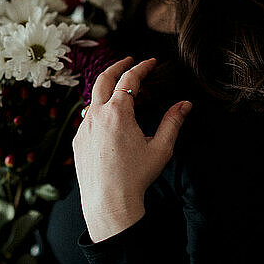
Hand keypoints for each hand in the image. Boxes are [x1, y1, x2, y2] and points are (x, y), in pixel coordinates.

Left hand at [72, 56, 191, 241]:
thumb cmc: (136, 177)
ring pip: (93, 98)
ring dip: (105, 88)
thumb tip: (185, 104)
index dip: (142, 67)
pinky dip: (97, 109)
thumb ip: (173, 122)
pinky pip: (87, 118)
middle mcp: (97, 115)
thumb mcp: (161, 148)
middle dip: (118, 65)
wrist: (109, 202)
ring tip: (117, 88)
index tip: (150, 62)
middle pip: (103, 78)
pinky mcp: (78, 140)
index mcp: (118, 112)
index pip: (130, 78)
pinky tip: (106, 118)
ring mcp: (84, 127)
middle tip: (129, 60)